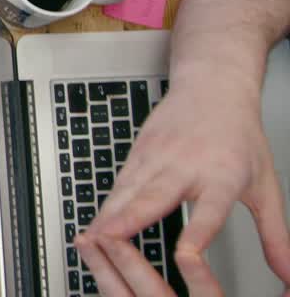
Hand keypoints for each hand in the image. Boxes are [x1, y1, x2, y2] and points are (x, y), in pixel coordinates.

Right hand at [76, 56, 289, 294]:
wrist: (212, 87)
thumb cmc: (239, 136)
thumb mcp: (265, 187)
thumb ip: (275, 236)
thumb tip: (289, 275)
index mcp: (222, 177)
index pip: (209, 211)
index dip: (197, 235)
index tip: (185, 258)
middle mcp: (185, 167)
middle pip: (153, 197)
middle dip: (129, 221)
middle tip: (109, 242)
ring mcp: (157, 158)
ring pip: (127, 191)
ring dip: (107, 216)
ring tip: (92, 240)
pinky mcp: (137, 153)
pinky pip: (118, 184)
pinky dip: (104, 204)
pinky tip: (95, 222)